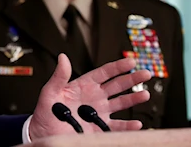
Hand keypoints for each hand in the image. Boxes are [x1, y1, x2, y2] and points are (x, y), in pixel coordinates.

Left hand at [29, 54, 150, 139]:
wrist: (44, 134)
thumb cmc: (45, 113)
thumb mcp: (49, 93)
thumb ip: (59, 76)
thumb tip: (63, 57)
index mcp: (83, 86)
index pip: (103, 73)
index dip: (117, 67)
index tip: (130, 61)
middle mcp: (94, 98)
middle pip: (117, 85)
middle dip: (132, 79)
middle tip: (146, 73)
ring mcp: (98, 113)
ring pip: (121, 104)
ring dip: (133, 99)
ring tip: (145, 95)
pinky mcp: (100, 128)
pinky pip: (118, 126)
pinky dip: (128, 126)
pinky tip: (136, 123)